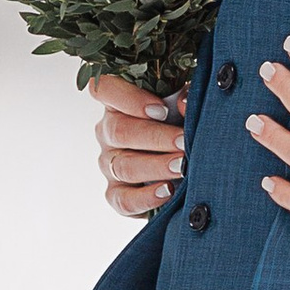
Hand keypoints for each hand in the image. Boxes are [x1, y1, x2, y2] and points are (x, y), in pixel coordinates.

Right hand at [92, 73, 185, 216]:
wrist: (181, 160)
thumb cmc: (178, 121)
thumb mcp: (182, 103)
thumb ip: (185, 96)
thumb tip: (184, 103)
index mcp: (118, 102)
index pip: (104, 89)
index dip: (128, 98)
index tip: (162, 109)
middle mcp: (108, 132)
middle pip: (119, 131)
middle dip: (155, 137)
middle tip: (183, 141)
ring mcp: (109, 164)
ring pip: (123, 166)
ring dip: (156, 166)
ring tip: (182, 166)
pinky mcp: (116, 194)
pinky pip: (123, 200)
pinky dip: (146, 197)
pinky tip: (168, 191)